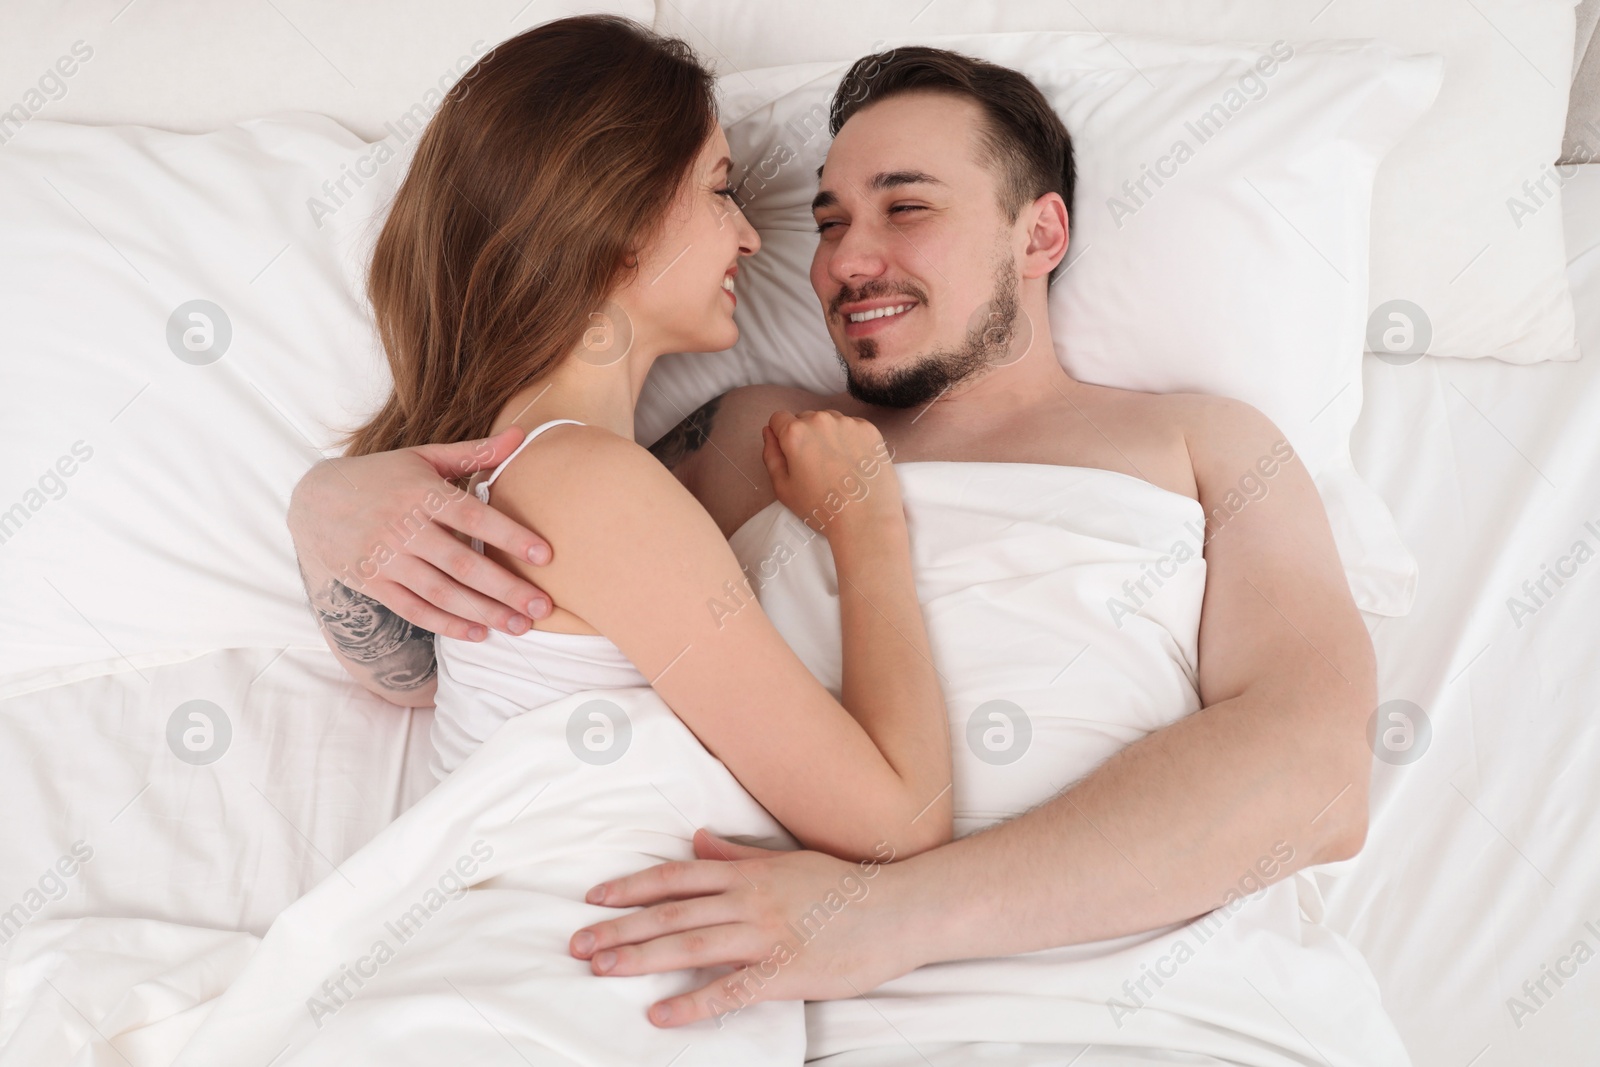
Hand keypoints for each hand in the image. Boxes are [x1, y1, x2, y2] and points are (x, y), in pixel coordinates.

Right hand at [288, 427, 553, 640]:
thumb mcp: (424, 458)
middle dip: (505, 588)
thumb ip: (474, 452)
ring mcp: (386, 559)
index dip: (509, 536)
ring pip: (441, 592)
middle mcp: (404, 527)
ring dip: (482, 612)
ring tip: (519, 626)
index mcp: (421, 493)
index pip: (472, 517)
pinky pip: (414, 610)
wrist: (313, 501)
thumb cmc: (382, 476)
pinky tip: (478, 633)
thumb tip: (521, 435)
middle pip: (461, 563)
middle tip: (542, 607)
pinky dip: (446, 624)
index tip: (545, 555)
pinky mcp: (373, 583)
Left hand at [569, 829, 918, 1027]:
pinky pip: (729, 990)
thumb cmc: (844, 884)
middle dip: (619, 929)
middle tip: (577, 944)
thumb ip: (737, 855)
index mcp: (747, 872)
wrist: (898, 909)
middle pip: (670, 912)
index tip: (593, 898)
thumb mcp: (786, 861)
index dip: (630, 887)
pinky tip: (660, 1013)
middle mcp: (748, 899)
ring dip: (640, 958)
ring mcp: (765, 935)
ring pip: (689, 944)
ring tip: (601, 969)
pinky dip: (691, 1002)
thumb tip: (696, 841)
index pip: (675, 877)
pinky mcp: (784, 973)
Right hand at [759, 410, 897, 537]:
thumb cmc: (822, 507)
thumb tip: (769, 432)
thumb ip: (771, 455)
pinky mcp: (869, 429)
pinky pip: (851, 427)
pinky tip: (853, 463)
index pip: (778, 418)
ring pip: (829, 421)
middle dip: (805, 436)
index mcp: (795, 433)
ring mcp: (848, 423)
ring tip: (836, 465)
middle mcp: (821, 420)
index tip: (790, 453)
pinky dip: (849, 439)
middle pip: (804, 418)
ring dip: (827, 435)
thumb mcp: (783, 488)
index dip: (780, 435)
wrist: (866, 519)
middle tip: (815, 465)